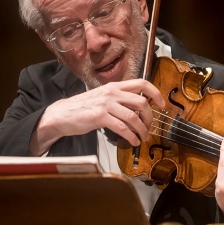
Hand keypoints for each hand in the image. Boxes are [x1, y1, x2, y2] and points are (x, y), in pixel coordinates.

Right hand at [31, 78, 162, 154]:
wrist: (62, 114)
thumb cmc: (83, 108)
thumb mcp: (103, 98)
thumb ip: (120, 100)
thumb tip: (139, 109)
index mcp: (114, 86)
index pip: (141, 83)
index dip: (155, 93)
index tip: (162, 104)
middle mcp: (112, 92)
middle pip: (141, 102)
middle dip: (150, 118)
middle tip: (149, 127)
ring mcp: (106, 104)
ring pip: (133, 117)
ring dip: (142, 130)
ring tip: (142, 138)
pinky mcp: (100, 117)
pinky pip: (122, 128)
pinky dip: (131, 136)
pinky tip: (133, 141)